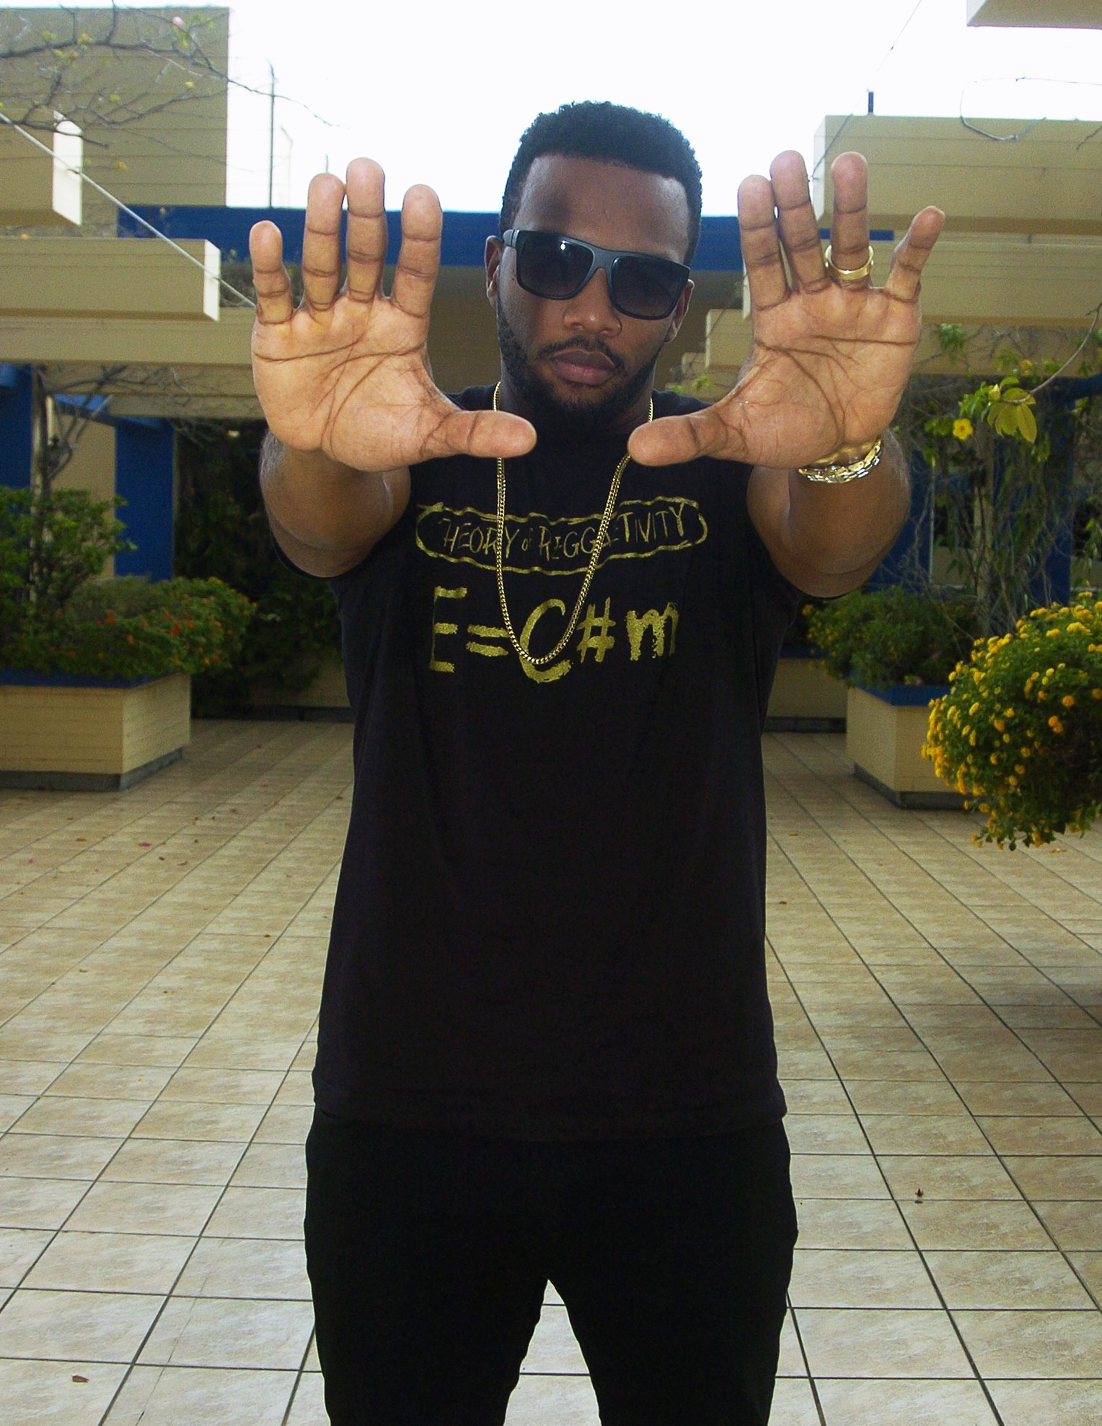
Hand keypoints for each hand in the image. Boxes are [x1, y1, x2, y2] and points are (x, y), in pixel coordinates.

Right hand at [249, 160, 533, 472]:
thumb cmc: (383, 431)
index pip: (415, 274)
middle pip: (365, 256)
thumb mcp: (430, 433)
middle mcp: (361, 311)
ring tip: (325, 183)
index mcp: (402, 325)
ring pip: (321, 266)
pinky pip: (274, 297)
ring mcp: (318, 320)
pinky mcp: (277, 336)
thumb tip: (530, 440)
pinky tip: (268, 233)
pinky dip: (269, 267)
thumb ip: (475, 432)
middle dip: (365, 216)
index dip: (419, 238)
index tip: (423, 194)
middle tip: (367, 168)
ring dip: (321, 227)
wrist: (329, 453)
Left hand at [628, 151, 943, 468]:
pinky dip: (917, 248)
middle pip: (802, 245)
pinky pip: (907, 277)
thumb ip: (689, 435)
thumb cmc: (783, 428)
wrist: (835, 448)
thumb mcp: (734, 433)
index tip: (748, 182)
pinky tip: (929, 217)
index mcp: (774, 316)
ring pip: (852, 249)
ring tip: (849, 164)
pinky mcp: (894, 319)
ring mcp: (854, 305)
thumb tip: (635, 449)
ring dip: (852, 209)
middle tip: (787, 158)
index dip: (757, 227)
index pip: (762, 264)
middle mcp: (813, 300)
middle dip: (796, 204)